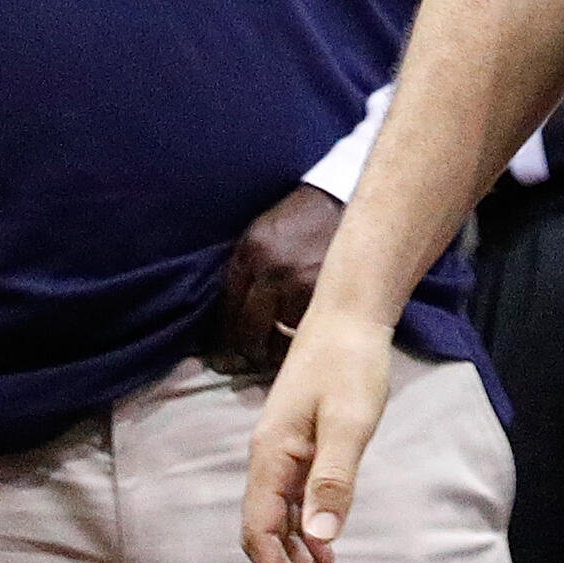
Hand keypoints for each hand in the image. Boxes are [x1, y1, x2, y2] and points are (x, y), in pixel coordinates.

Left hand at [213, 184, 343, 375]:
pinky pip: (304, 334)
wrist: (343, 198)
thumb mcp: (259, 233)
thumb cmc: (298, 219)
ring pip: (277, 341)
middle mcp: (271, 271)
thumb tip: (222, 318)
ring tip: (271, 360)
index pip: (226, 312)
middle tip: (244, 364)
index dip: (221, 340)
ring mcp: (302, 285)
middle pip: (248, 332)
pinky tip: (296, 346)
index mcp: (249, 253)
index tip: (220, 356)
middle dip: (244, 354)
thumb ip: (241, 270)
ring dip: (272, 355)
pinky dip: (298, 345)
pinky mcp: (328, 295)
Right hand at [241, 308, 392, 562]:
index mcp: (271, 458)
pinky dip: (310, 533)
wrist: (350, 315)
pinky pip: (296, 503)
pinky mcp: (301, 447)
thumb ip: (334, 479)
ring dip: (302, 561)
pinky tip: (327, 553)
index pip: (261, 534)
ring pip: (283, 522)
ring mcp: (283, 454)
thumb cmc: (350, 363)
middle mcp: (268, 461)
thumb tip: (320, 538)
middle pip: (267, 535)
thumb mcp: (349, 421)